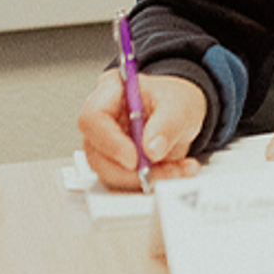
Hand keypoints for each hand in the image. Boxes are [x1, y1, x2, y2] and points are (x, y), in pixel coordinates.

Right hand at [78, 70, 206, 190]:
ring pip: (110, 173)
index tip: (134, 159)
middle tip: (164, 170)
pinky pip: (126, 182)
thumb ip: (167, 124)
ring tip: (177, 168)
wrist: (181, 114)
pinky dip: (152, 181)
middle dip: (131, 170)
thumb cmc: (173, 100)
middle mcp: (102, 119)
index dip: (110, 143)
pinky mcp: (116, 164)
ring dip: (145, 178)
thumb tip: (151, 149)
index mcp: (111, 91)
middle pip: (97, 153)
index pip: (92, 119)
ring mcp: (106, 144)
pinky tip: (175, 170)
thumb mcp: (179, 105)